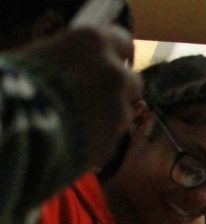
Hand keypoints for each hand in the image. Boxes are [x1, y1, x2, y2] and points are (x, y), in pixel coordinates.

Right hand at [15, 26, 140, 170]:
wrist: (18, 127)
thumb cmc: (17, 83)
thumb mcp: (41, 56)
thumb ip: (69, 59)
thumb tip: (77, 68)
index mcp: (94, 42)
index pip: (123, 42)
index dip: (117, 54)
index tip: (112, 61)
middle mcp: (114, 73)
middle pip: (131, 80)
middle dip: (117, 88)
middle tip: (94, 96)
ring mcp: (118, 110)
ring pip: (123, 112)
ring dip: (108, 116)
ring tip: (76, 121)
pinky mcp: (114, 141)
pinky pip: (109, 138)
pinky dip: (97, 139)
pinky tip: (73, 139)